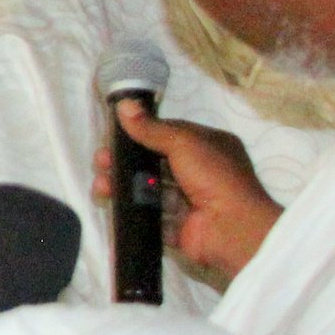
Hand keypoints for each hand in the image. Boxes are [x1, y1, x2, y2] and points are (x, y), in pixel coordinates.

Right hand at [96, 102, 280, 284]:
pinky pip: (153, 216)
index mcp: (211, 147)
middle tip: (101, 163)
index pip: (171, 134)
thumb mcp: (184, 143)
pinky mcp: (181, 226)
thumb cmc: (214, 177)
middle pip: (156, 163)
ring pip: (151, 189)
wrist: (233, 228)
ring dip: (126, 186)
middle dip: (128, 162)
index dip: (143, 133)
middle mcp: (203, 172)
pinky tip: (116, 206)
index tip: (115, 137)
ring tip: (102, 187)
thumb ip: (152, 128)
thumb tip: (124, 106)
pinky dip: (135, 212)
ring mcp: (191, 201)